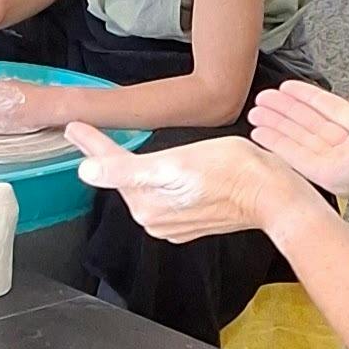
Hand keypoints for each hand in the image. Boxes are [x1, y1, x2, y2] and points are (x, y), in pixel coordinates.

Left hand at [66, 123, 320, 242]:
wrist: (273, 194)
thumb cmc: (233, 172)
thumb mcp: (174, 164)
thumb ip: (125, 171)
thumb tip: (87, 172)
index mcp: (146, 204)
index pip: (110, 169)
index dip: (92, 144)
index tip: (75, 127)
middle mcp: (154, 217)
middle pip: (124, 179)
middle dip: (107, 156)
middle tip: (88, 132)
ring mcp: (173, 220)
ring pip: (142, 186)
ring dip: (128, 167)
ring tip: (113, 145)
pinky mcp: (191, 218)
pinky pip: (162, 193)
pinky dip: (153, 178)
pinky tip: (154, 165)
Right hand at [248, 81, 348, 198]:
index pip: (330, 112)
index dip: (306, 100)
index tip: (286, 91)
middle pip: (311, 126)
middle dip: (284, 112)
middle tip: (262, 101)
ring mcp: (342, 164)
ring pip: (300, 141)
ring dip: (276, 126)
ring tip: (255, 111)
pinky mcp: (330, 175)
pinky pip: (297, 158)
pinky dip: (276, 144)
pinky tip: (260, 131)